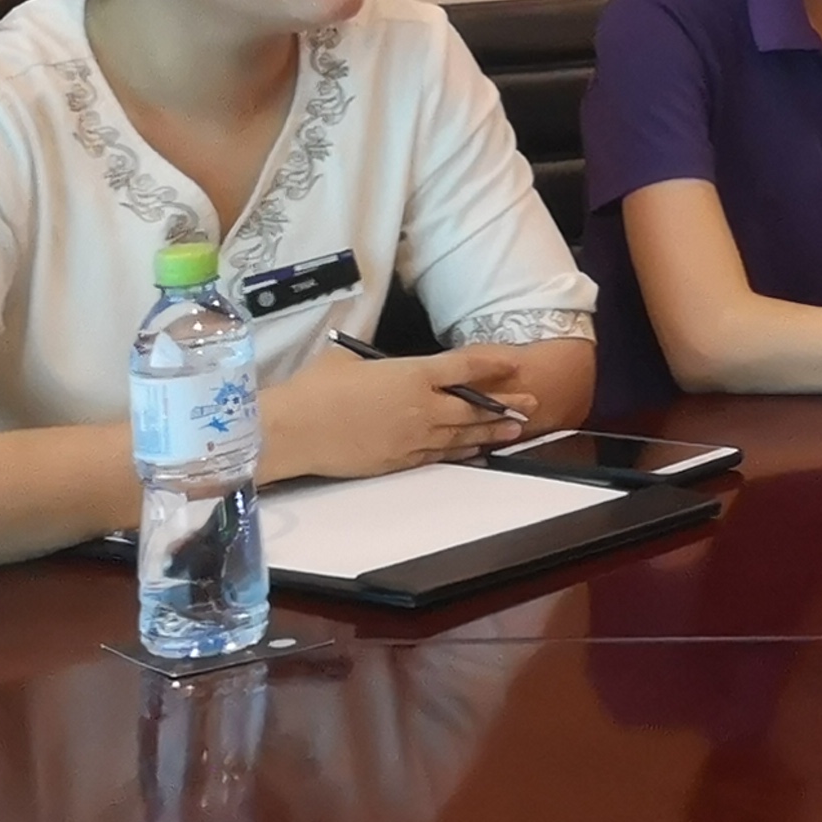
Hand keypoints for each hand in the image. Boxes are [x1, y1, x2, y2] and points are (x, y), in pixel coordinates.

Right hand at [261, 347, 532, 482]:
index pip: (465, 367)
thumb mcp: (348, 360)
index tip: (516, 364)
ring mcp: (412, 437)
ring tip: (514, 430)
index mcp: (412, 374)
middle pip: (474, 406)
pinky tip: (475, 453)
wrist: (291, 430)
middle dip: (505, 405)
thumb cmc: (315, 389)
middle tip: (530, 404)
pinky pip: (438, 456)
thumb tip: (381, 359)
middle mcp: (422, 406)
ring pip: (461, 435)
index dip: (494, 365)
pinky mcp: (398, 461)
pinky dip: (460, 454)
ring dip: (490, 432)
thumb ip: (376, 360)